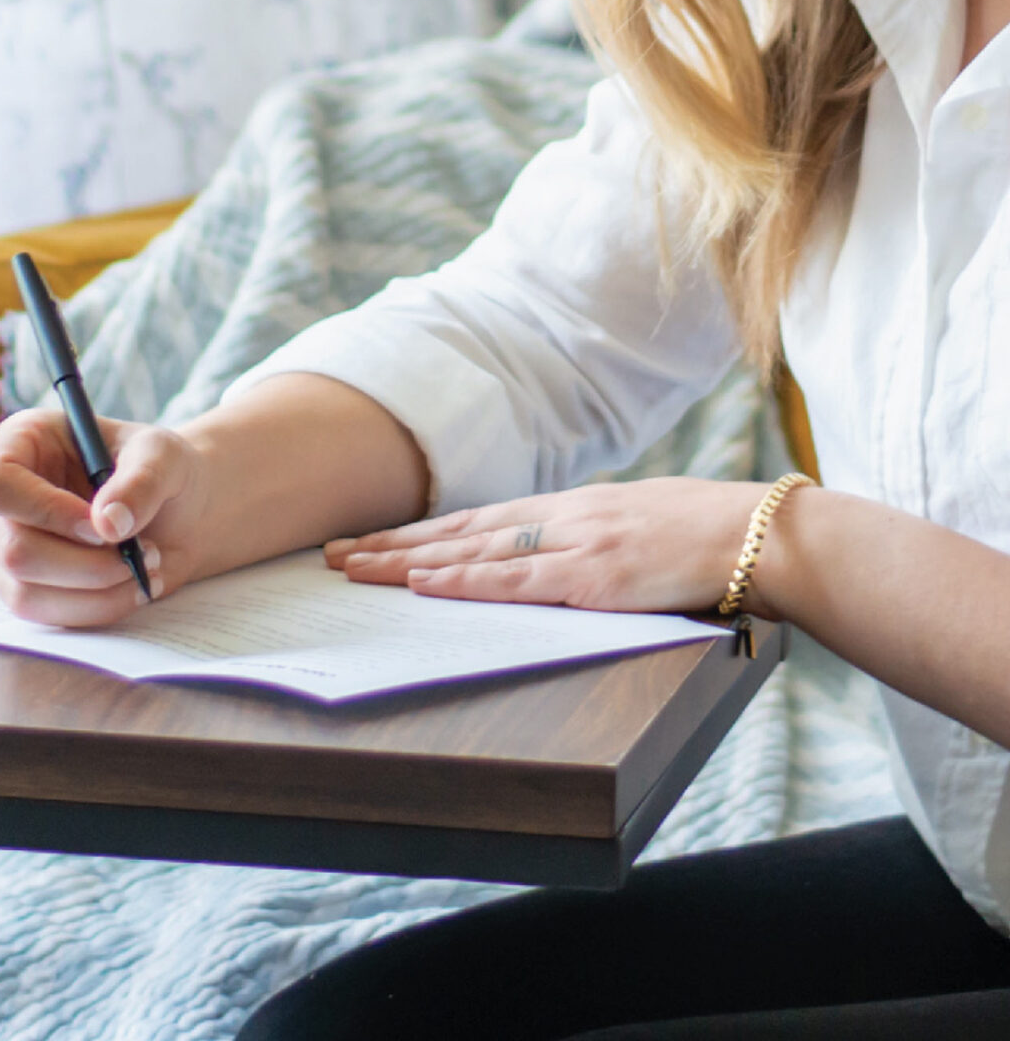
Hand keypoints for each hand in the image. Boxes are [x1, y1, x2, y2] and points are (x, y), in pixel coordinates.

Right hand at [0, 408, 210, 625]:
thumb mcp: (164, 456)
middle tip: (144, 552)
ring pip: (27, 592)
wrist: (179, 509)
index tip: (101, 526)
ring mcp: (5, 547)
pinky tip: (135, 588)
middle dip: (87, 563)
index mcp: (19, 444)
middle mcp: (2, 499)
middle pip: (13, 549)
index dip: (45, 511)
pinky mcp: (26, 587)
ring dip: (97, 591)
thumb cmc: (161, 469)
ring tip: (147, 568)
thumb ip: (141, 481)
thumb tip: (107, 525)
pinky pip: (47, 615)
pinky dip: (98, 609)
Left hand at [325, 477, 772, 616]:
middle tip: (333, 551)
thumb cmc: (702, 533)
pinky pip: (515, 581)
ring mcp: (574, 543)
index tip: (372, 538)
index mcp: (568, 507)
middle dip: (390, 542)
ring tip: (353, 568)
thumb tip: (546, 554)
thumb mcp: (631, 523)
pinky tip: (422, 584)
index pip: (475, 520)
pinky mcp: (595, 576)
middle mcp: (560, 517)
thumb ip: (584, 536)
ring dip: (406, 560)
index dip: (418, 530)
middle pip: (457, 530)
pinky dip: (465, 581)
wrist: (758, 535)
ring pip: (471, 551)